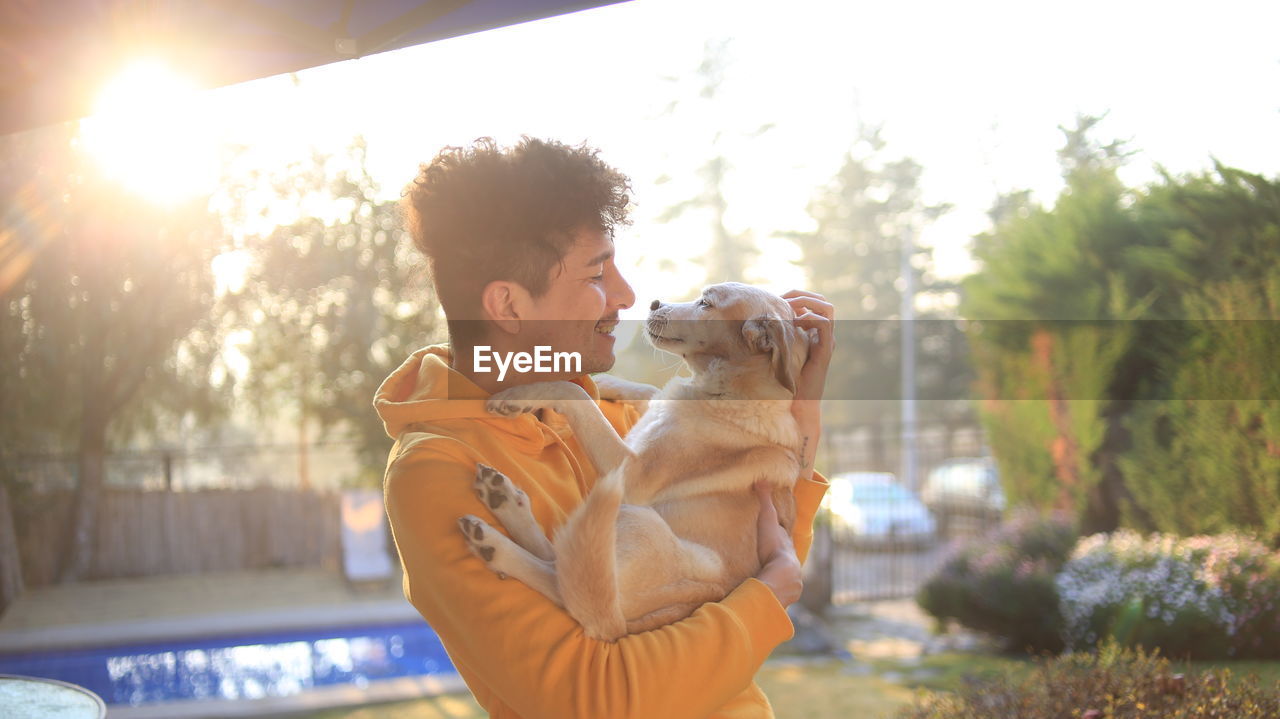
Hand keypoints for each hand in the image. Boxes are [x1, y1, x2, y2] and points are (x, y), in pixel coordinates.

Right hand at [754, 482, 801, 606]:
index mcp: (787, 543)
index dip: (780, 533)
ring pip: (785, 574)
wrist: (782, 576)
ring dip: (778, 575)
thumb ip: (764, 501)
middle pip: (785, 555)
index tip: (776, 532)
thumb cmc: (774, 546)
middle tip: (770, 555)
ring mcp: (790, 577)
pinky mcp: (785, 593)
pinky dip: (776, 591)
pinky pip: (780, 591)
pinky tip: (771, 594)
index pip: (784, 536)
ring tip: (768, 577)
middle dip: (780, 555)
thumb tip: (762, 479)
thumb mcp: (767, 520)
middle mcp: (791, 559)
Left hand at [782, 289, 834, 476]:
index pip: (812, 304)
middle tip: (782, 299)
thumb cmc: (780, 383)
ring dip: (807, 302)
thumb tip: (750, 323)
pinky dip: (809, 318)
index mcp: (812, 335)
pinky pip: (824, 324)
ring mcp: (825, 343)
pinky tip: (791, 323)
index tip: (775, 299)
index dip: (795, 297)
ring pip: (827, 309)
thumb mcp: (774, 354)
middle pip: (822, 302)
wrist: (794, 406)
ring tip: (788, 308)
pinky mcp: (824, 351)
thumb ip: (771, 338)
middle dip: (802, 295)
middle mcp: (822, 336)